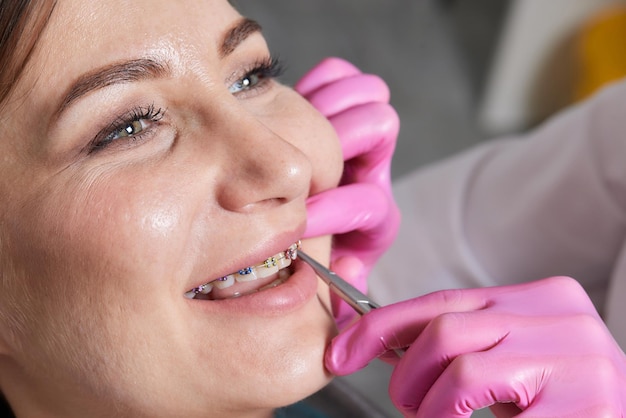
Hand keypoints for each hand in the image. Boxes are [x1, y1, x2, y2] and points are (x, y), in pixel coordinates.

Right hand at [296, 57, 400, 327]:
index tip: (299, 220)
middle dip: (334, 142)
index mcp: (374, 220)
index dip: (334, 210)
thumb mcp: (325, 294)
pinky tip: (294, 99)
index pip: (370, 204)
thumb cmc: (304, 265)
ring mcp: (357, 138)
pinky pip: (340, 75)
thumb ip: (337, 298)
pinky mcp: (338, 108)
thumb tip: (348, 270)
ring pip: (367, 96)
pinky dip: (321, 81)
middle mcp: (372, 174)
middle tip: (294, 154)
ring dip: (325, 105)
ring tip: (286, 124)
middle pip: (379, 130)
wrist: (295, 232)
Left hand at [326, 276, 625, 416]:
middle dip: (405, 373)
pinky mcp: (588, 403)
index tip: (342, 351)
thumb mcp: (509, 360)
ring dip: (430, 407)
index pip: (441, 302)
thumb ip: (459, 347)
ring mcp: (579, 358)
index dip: (380, 326)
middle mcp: (562, 317)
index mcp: (540, 298)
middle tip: (407, 404)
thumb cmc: (559, 401)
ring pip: (462, 370)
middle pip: (445, 330)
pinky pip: (487, 408)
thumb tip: (387, 347)